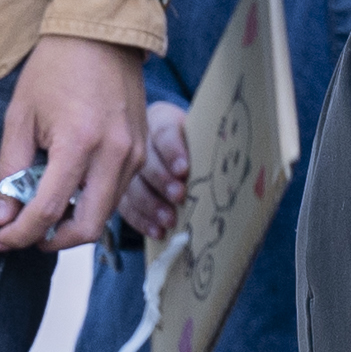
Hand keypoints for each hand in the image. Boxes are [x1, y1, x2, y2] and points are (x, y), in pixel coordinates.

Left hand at [0, 33, 147, 253]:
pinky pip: (117, 192)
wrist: (102, 32)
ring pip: (106, 214)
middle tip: (27, 233)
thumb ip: (10, 170)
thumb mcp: (20, 116)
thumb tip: (2, 218)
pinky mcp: (142, 150)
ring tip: (46, 206)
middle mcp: (114, 153)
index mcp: (79, 143)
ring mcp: (134, 153)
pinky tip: (70, 187)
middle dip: (52, 240)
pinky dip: (91, 202)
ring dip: (74, 222)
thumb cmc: (56, 67)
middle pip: (87, 227)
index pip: (49, 211)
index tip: (1, 239)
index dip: (20, 234)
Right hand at [115, 95, 196, 242]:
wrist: (172, 146)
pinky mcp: (120, 190)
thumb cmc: (192, 141)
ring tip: (169, 220)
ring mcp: (126, 167)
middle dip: (162, 181)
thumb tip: (229, 161)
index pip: (164, 133)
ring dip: (151, 205)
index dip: (173, 151)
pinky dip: (142, 220)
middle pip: (146, 161)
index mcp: (161, 120)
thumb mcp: (200, 134)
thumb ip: (206, 145)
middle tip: (179, 196)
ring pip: (132, 186)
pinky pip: (126, 206)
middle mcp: (139, 141)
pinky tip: (157, 231)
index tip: (184, 169)